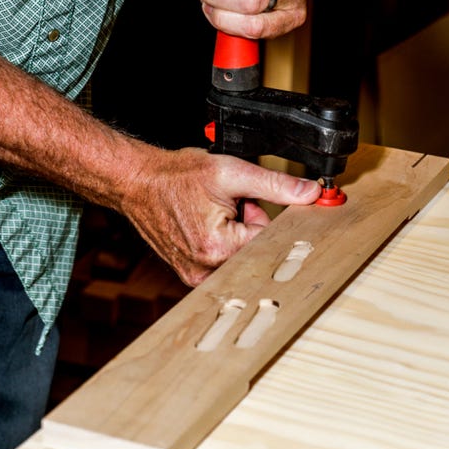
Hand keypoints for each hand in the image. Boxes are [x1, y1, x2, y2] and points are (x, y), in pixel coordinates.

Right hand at [124, 145, 320, 284]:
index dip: (264, 216)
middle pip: (255, 251)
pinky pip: (223, 262)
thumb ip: (276, 185)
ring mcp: (197, 276)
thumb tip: (310, 193)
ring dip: (237, 235)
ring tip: (214, 213)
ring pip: (240, 257)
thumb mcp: (232, 172)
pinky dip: (222, 244)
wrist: (138, 182)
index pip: (270, 240)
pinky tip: (206, 225)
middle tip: (230, 205)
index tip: (251, 202)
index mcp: (219, 248)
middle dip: (251, 226)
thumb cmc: (176, 177)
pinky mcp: (191, 275)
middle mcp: (207, 270)